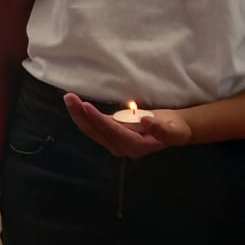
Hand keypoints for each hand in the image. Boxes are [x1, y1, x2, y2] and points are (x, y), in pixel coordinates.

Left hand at [62, 93, 190, 158]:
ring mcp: (114, 143)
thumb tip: (145, 120)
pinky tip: (75, 104)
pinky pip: (93, 127)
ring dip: (78, 114)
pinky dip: (83, 116)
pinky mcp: (111, 136)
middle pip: (96, 131)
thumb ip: (161, 128)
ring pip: (91, 130)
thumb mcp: (175, 129)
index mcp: (136, 146)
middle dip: (81, 115)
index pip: (112, 131)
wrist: (174, 131)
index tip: (86, 106)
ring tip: (69, 97)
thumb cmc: (175, 128)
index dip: (98, 119)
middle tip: (69, 97)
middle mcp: (121, 147)